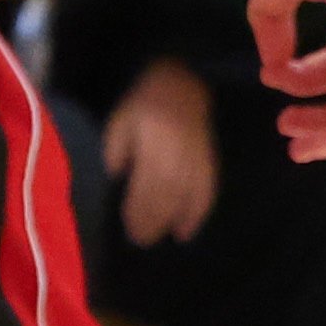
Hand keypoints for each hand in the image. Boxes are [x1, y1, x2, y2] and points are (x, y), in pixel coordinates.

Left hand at [100, 60, 218, 245]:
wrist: (182, 85)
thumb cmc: (143, 106)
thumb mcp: (120, 122)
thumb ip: (116, 150)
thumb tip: (116, 178)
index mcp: (154, 141)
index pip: (147, 181)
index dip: (139, 207)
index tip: (128, 226)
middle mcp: (179, 152)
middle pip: (168, 193)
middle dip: (154, 220)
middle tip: (141, 240)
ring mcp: (198, 158)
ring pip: (186, 196)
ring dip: (173, 220)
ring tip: (161, 237)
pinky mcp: (209, 163)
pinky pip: (207, 192)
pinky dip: (198, 214)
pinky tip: (186, 231)